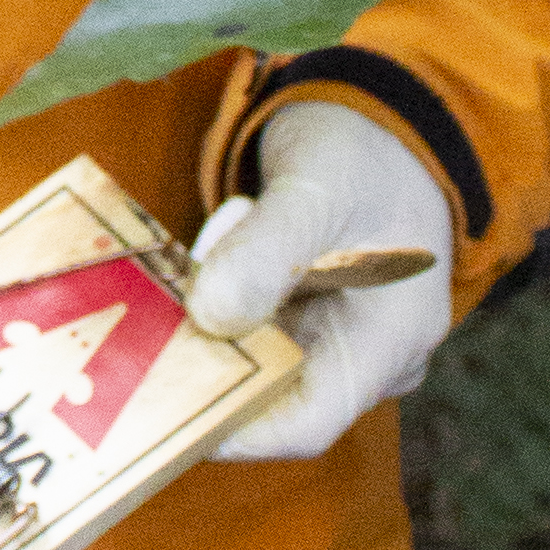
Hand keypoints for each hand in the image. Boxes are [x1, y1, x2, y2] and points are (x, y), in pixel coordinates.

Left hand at [186, 97, 456, 464]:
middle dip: (209, 360)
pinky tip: (211, 254)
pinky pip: (255, 333)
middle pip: (273, 397)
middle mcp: (369, 357)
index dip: (230, 428)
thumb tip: (210, 315)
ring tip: (208, 247)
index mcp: (390, 341)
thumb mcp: (315, 191)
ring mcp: (340, 340)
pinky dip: (222, 304)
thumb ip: (264, 253)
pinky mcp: (312, 319)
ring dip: (212, 322)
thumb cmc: (365, 153)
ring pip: (256, 363)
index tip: (160, 401)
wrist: (386, 121)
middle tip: (161, 303)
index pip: (306, 424)